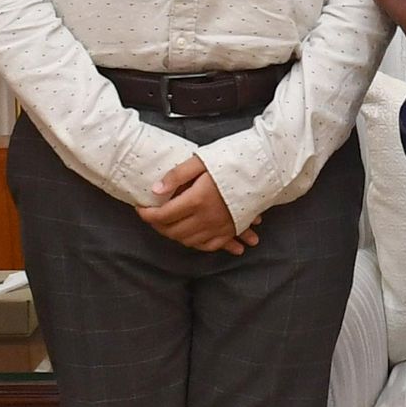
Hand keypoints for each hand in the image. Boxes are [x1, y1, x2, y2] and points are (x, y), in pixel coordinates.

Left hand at [139, 157, 257, 254]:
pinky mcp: (230, 230)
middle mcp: (207, 218)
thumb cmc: (232, 161)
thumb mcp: (201, 160)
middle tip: (151, 215)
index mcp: (197, 200)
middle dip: (157, 226)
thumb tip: (155, 190)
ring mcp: (219, 227)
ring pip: (188, 241)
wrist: (265, 169)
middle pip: (173, 231)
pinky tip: (190, 236)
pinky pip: (208, 245)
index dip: (147, 214)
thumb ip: (176, 175)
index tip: (140, 208)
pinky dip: (195, 243)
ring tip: (167, 224)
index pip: (163, 215)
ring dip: (173, 235)